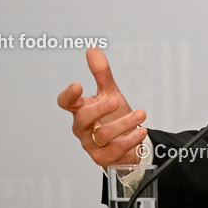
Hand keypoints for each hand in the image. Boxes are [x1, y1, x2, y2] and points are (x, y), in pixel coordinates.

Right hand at [57, 47, 147, 167]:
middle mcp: (83, 128)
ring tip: (141, 114)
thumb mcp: (110, 93)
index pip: (66, 103)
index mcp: (81, 110)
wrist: (128, 143)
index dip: (68, 95)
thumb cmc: (114, 117)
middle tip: (116, 100)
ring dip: (124, 123)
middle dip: (99, 109)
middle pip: (82, 119)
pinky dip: (131, 139)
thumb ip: (101, 74)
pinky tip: (141, 131)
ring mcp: (92, 144)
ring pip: (103, 135)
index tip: (78, 85)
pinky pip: (116, 150)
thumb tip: (92, 49)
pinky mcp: (104, 158)